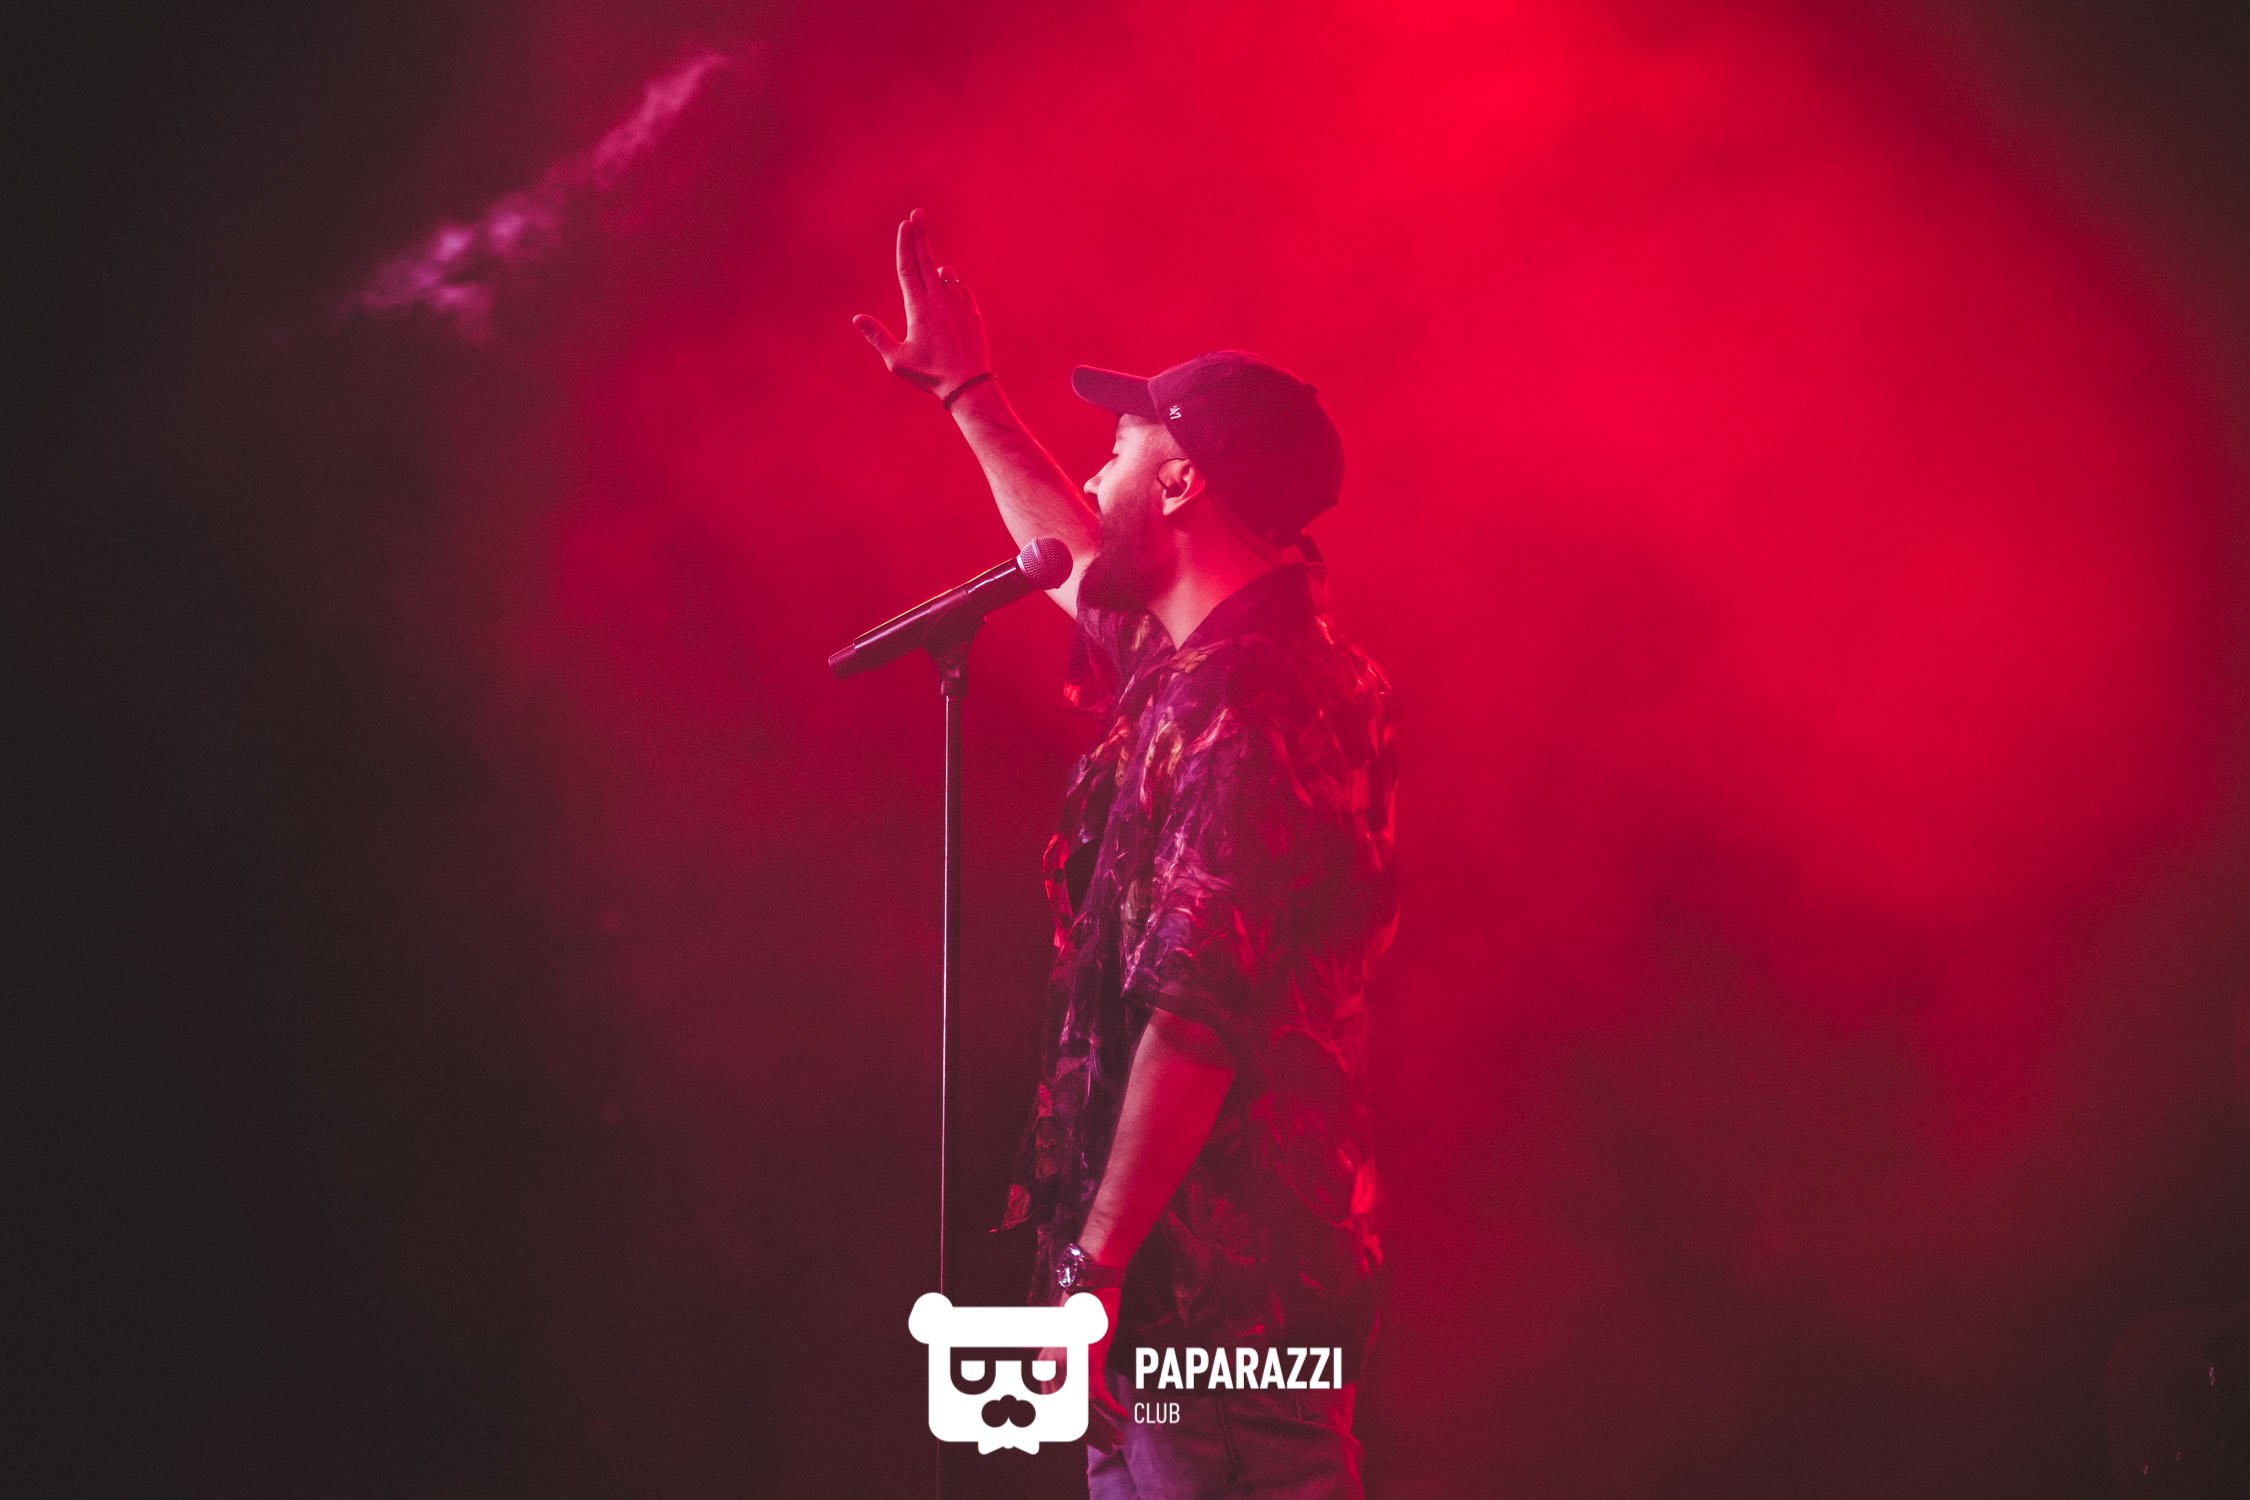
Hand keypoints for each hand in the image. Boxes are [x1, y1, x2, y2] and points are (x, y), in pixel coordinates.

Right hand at [853, 208, 990, 396]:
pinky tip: (949, 297)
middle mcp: (939, 300)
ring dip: (937, 269)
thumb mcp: (896, 359)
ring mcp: (959, 304)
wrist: (968, 385)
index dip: (905, 244)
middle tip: (917, 213)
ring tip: (932, 269)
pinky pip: (961, 292)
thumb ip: (877, 336)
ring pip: (947, 275)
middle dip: (921, 235)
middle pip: (926, 260)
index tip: (905, 224)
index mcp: (918, 307)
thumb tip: (857, 318)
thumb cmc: (930, 375)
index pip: (908, 268)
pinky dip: (953, 289)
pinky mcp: (973, 314)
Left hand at [1043, 1284, 1125, 1451]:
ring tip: (1118, 1440)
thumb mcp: (1070, 1345)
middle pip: (1070, 1418)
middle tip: (1112, 1448)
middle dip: (1093, 1438)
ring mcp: (1068, 1367)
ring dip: (1104, 1429)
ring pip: (1084, 1412)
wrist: (1093, 1285)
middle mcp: (1050, 1370)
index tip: (1096, 1442)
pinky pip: (1099, 1396)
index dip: (1078, 1433)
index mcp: (1043, 1368)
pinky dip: (1112, 1409)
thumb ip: (1069, 1368)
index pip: (1056, 1413)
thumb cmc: (1084, 1313)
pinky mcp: (1087, 1361)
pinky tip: (1124, 1415)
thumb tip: (1080, 1393)